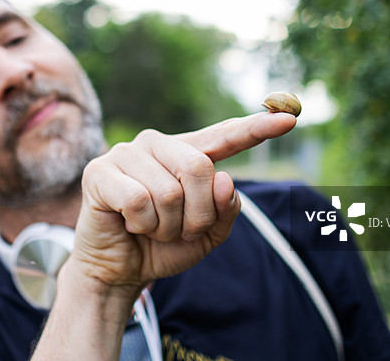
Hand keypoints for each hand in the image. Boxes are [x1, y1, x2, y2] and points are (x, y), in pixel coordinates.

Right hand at [69, 111, 297, 297]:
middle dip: (197, 214)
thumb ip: (226, 209)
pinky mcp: (100, 171)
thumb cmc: (162, 246)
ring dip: (166, 226)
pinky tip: (129, 224)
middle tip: (180, 230)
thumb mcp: (208, 234)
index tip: (289, 119)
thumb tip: (224, 178)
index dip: (256, 128)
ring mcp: (126, 153)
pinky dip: (142, 224)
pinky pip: (139, 200)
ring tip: (150, 227)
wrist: (118, 271)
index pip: (224, 136)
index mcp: (186, 153)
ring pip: (169, 191)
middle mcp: (157, 144)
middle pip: (200, 169)